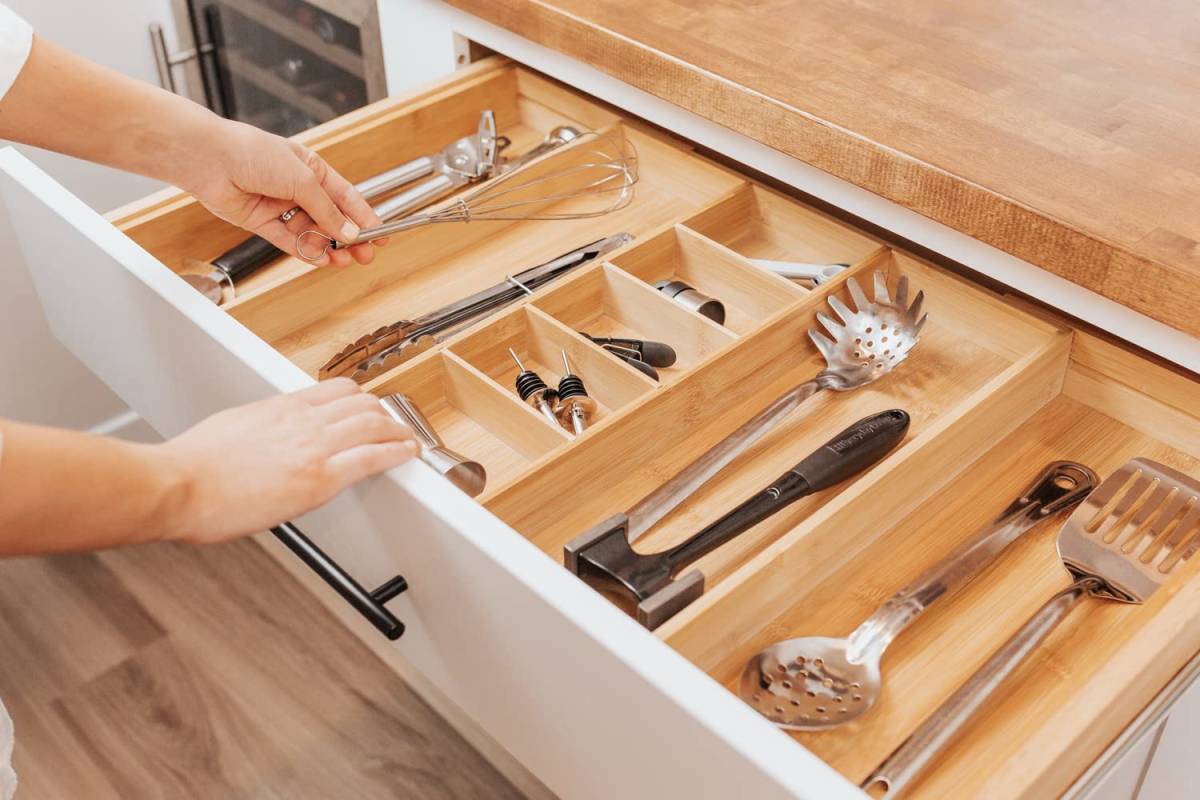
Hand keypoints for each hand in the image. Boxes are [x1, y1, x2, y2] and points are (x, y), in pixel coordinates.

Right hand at [157, 379, 418, 543]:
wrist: (176, 485)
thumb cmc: (190, 467)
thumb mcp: (230, 428)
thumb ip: (258, 429)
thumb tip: (263, 439)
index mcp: (279, 408)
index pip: (335, 390)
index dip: (359, 400)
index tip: (368, 409)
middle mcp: (301, 420)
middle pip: (361, 403)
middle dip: (383, 414)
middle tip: (394, 427)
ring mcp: (313, 447)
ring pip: (373, 423)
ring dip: (398, 432)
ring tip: (409, 441)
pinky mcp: (318, 478)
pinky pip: (371, 458)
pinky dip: (396, 454)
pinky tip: (407, 456)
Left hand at [181, 118, 381, 266]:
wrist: (210, 159)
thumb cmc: (253, 153)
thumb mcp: (303, 179)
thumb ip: (327, 210)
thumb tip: (348, 232)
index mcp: (312, 169)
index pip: (346, 198)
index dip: (364, 217)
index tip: (380, 235)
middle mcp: (297, 188)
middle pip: (331, 219)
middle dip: (350, 238)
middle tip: (365, 255)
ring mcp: (280, 206)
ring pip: (312, 233)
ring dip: (329, 247)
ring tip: (343, 260)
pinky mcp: (262, 222)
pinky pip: (290, 241)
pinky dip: (306, 251)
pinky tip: (321, 259)